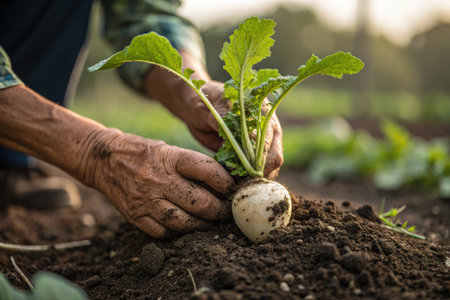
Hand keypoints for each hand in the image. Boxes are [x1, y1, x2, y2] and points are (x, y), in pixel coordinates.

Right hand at [90, 133, 234, 237]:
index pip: (206, 170)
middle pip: (199, 202)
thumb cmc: (143, 153)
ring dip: (203, 225)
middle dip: (220, 210)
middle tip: (227, 211)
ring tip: (211, 222)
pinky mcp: (135, 216)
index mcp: (169, 158)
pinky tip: (186, 227)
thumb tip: (222, 184)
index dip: (226, 182)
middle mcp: (158, 179)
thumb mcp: (168, 150)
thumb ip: (191, 166)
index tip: (234, 189)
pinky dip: (179, 232)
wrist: (103, 159)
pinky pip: (163, 232)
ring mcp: (145, 200)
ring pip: (184, 222)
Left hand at [144, 51, 282, 178]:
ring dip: (251, 179)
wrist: (197, 107)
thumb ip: (224, 118)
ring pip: (267, 170)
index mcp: (264, 112)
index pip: (267, 140)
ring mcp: (261, 144)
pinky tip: (230, 181)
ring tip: (232, 183)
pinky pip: (254, 173)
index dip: (256, 157)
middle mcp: (268, 129)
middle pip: (274, 158)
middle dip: (257, 172)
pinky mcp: (250, 156)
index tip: (240, 169)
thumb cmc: (204, 100)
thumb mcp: (211, 105)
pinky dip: (244, 181)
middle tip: (237, 181)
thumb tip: (238, 138)